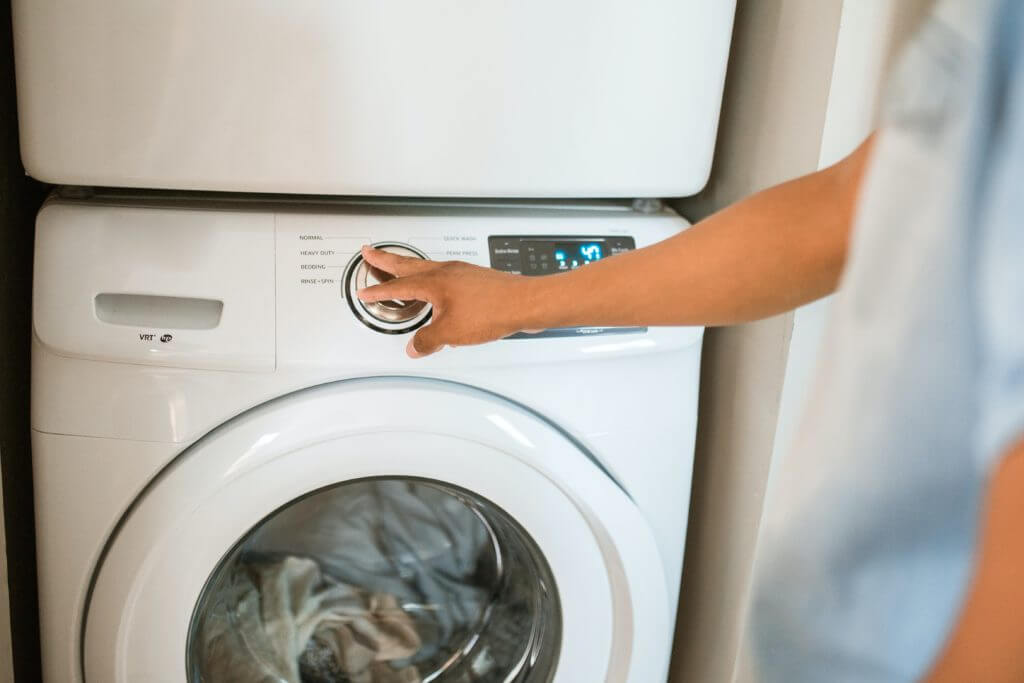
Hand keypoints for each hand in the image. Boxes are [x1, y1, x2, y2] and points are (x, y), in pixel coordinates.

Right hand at [356, 246, 538, 357]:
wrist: (524, 303)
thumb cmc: (492, 310)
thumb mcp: (451, 333)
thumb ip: (428, 340)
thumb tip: (415, 346)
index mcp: (433, 283)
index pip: (398, 286)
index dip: (379, 291)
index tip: (365, 292)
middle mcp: (446, 272)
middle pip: (408, 265)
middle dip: (386, 260)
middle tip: (370, 252)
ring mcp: (461, 273)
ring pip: (426, 267)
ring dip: (408, 267)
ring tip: (397, 267)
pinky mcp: (475, 279)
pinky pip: (444, 275)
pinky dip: (431, 278)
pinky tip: (436, 289)